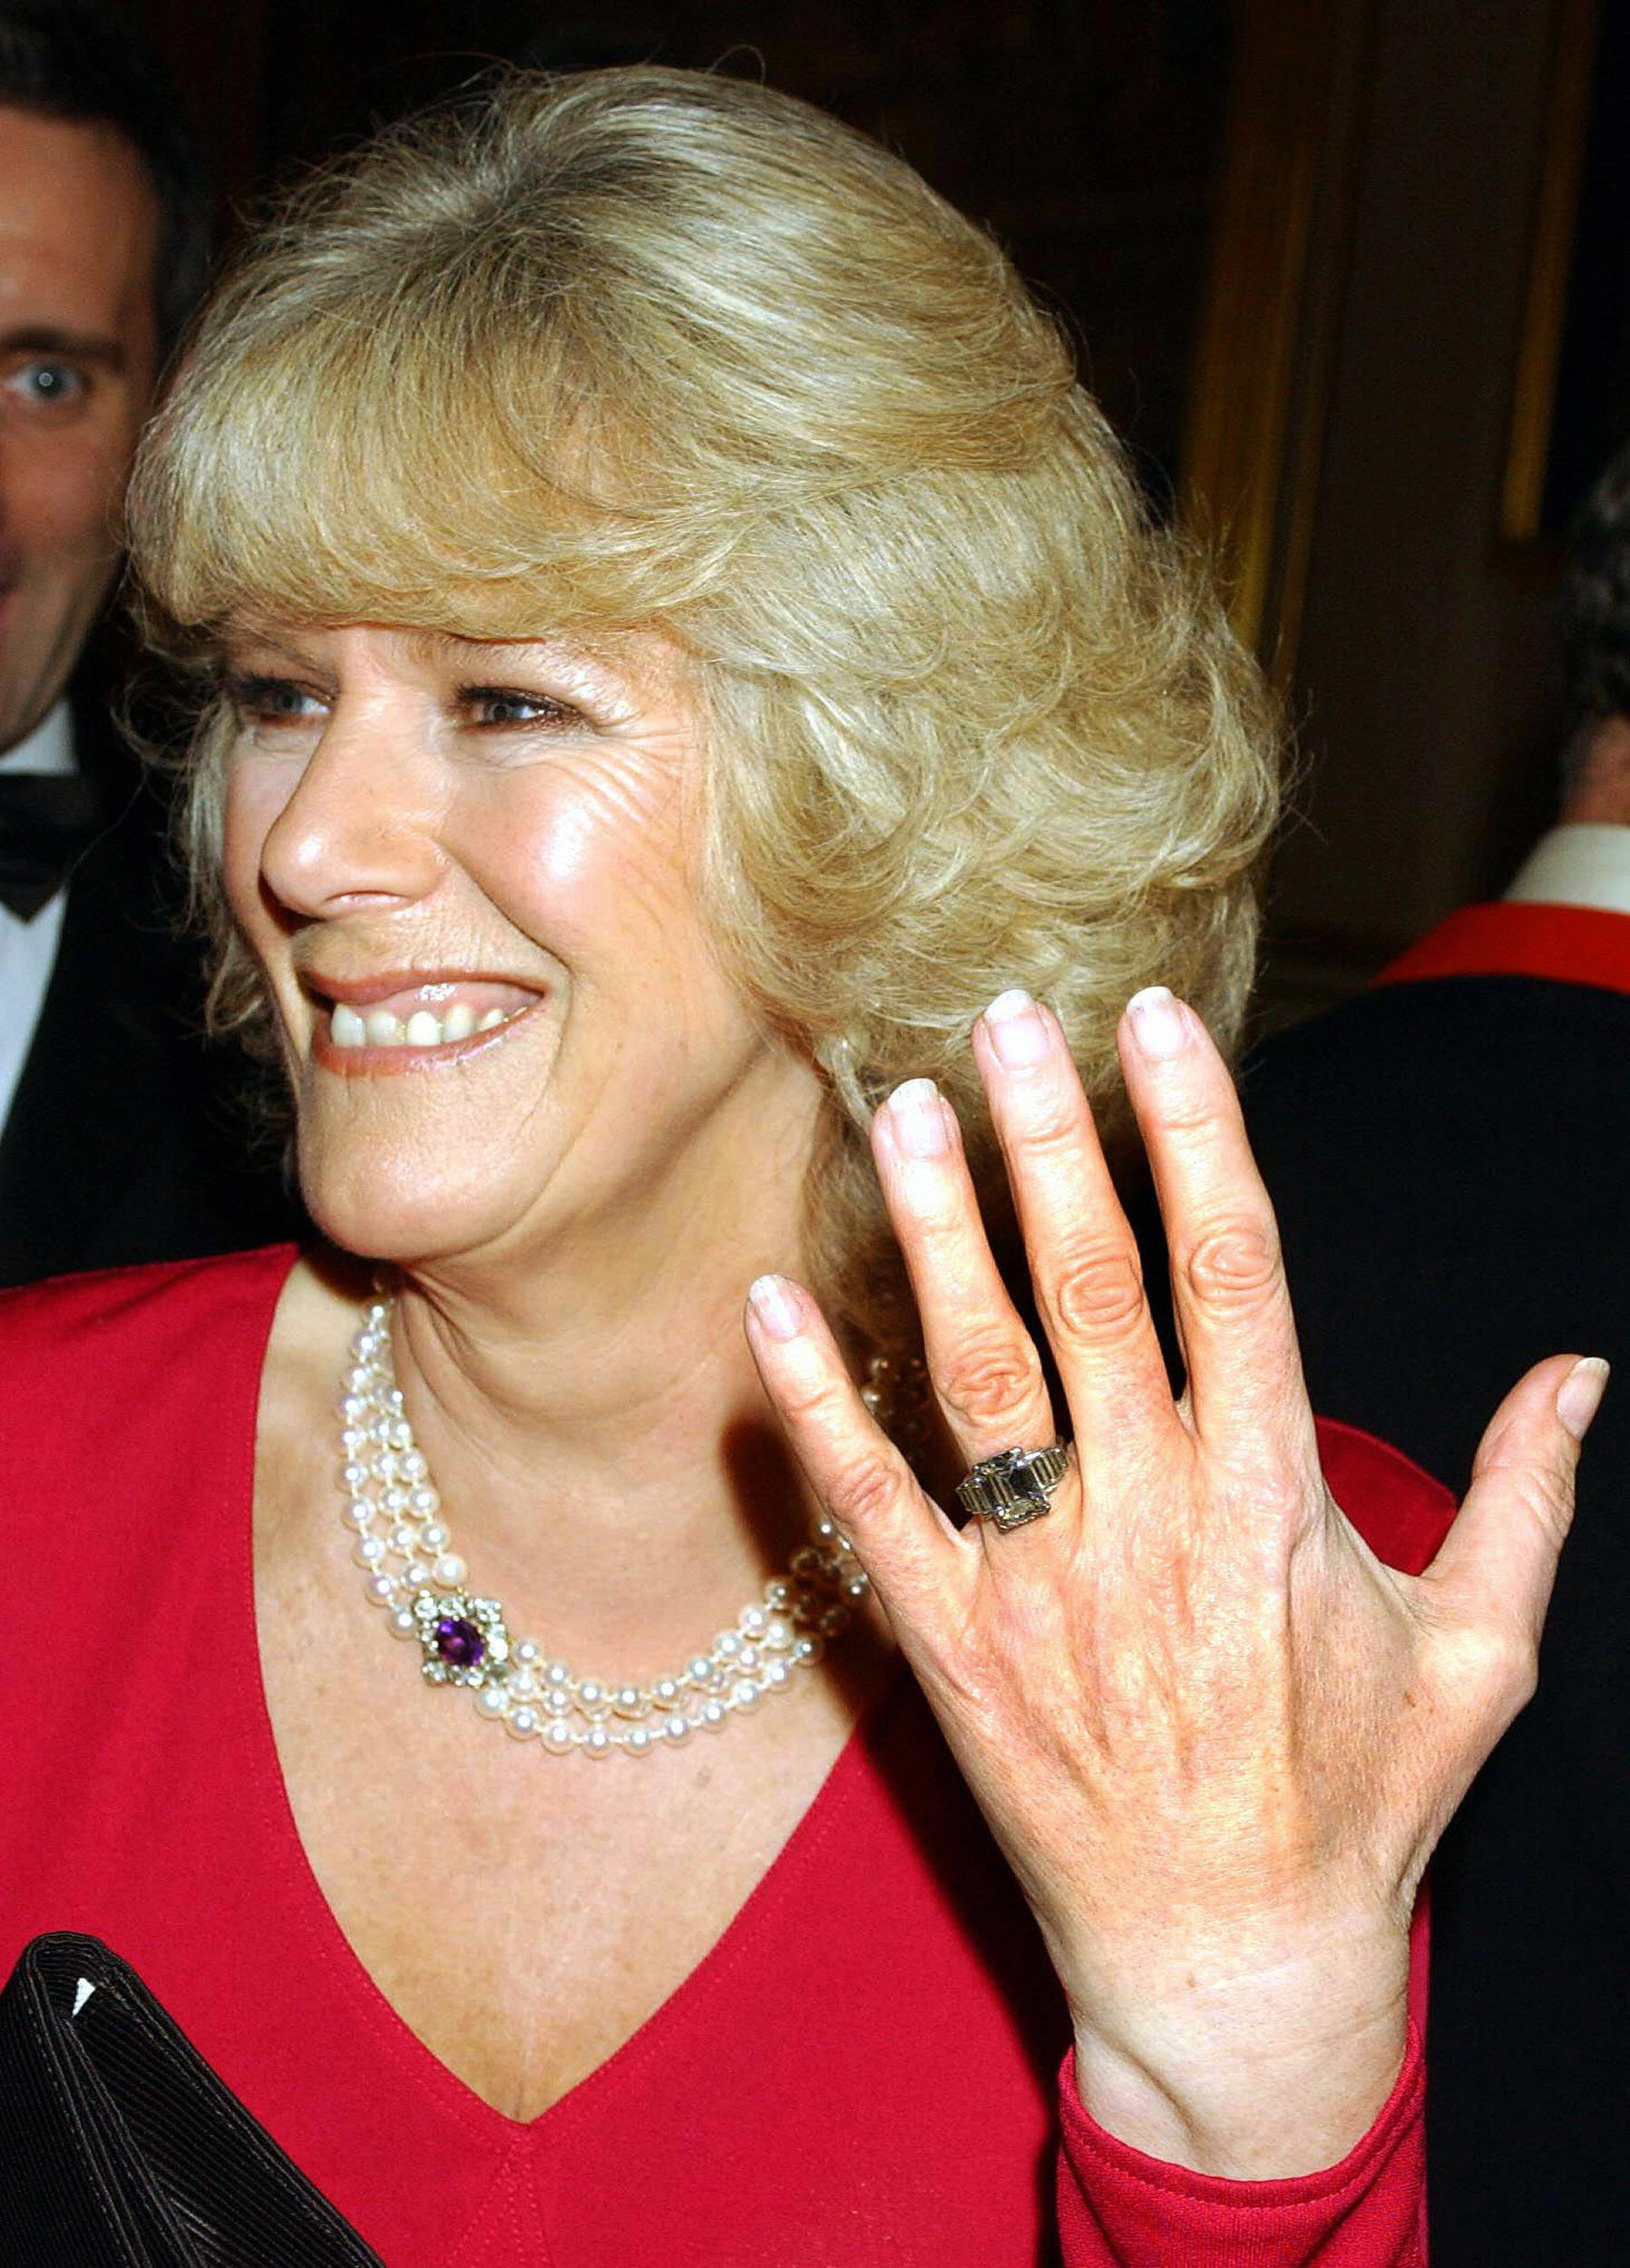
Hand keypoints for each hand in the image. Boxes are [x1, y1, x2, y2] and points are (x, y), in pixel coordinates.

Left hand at [745, 985, 1603, 2176]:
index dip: (1196, 1136)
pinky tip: (772, 1304)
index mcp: (1276, 1501)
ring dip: (939, 1234)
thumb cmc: (1360, 1811)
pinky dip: (816, 1405)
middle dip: (1054, 1143)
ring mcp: (1038, 1585)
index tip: (1158, 1027)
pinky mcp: (950, 1651)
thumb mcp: (1479, 1658)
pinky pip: (866, 1510)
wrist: (1228, 1976)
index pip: (1234, 1276)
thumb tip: (1584, 1370)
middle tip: (1009, 1016)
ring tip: (907, 1110)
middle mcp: (1150, 1521)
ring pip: (978, 1375)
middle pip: (1094, 1292)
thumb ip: (1524, 1502)